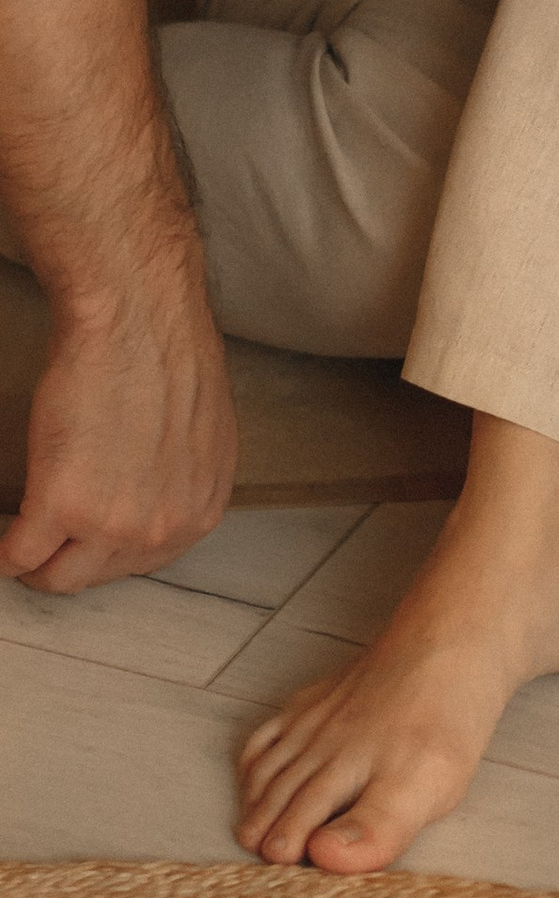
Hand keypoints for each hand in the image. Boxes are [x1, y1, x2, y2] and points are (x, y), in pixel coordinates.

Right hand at [1, 270, 236, 592]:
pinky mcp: (61, 505)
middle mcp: (161, 529)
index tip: (86, 542)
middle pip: (101, 575)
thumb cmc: (169, 354)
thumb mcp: (199, 433)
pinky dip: (3, 553)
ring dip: (35, 564)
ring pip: (58, 576)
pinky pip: (19, 554)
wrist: (138, 321)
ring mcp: (111, 523)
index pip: (145, 560)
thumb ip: (180, 479)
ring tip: (24, 542)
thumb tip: (154, 493)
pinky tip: (1, 541)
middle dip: (71, 561)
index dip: (109, 550)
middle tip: (48, 546)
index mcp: (199, 511)